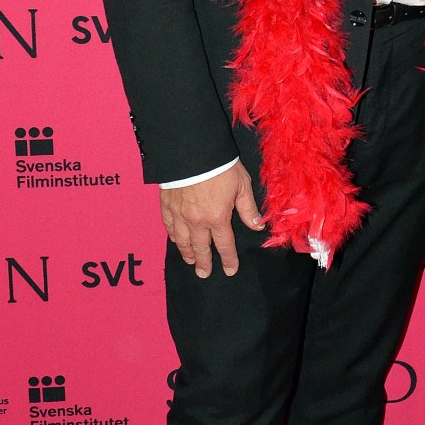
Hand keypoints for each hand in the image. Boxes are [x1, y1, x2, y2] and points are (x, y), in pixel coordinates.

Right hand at [160, 163, 262, 278]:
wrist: (191, 151)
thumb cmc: (219, 166)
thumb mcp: (241, 185)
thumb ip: (248, 208)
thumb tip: (257, 226)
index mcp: (217, 217)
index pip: (224, 245)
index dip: (228, 259)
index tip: (230, 270)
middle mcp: (197, 221)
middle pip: (201, 248)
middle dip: (204, 263)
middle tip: (204, 274)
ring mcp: (179, 215)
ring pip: (182, 241)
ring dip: (187, 253)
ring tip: (190, 261)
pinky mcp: (166, 206)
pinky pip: (169, 227)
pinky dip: (173, 237)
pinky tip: (175, 241)